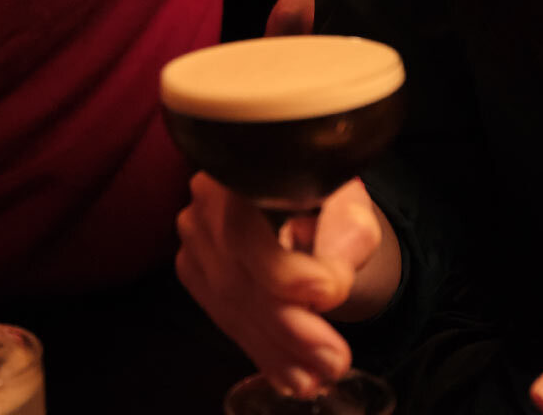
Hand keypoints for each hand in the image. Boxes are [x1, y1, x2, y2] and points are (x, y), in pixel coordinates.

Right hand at [175, 174, 391, 398]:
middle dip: (288, 327)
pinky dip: (262, 350)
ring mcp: (194, 235)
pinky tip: (291, 373)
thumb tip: (330, 276)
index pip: (246, 227)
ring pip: (230, 304)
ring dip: (277, 349)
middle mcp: (206, 198)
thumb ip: (346, 229)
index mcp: (244, 166)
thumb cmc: (324, 196)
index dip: (283, 270)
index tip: (330, 293)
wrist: (299, 200)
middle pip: (237, 275)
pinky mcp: (193, 268)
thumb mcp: (348, 202)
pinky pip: (223, 317)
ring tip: (318, 376)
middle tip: (333, 359)